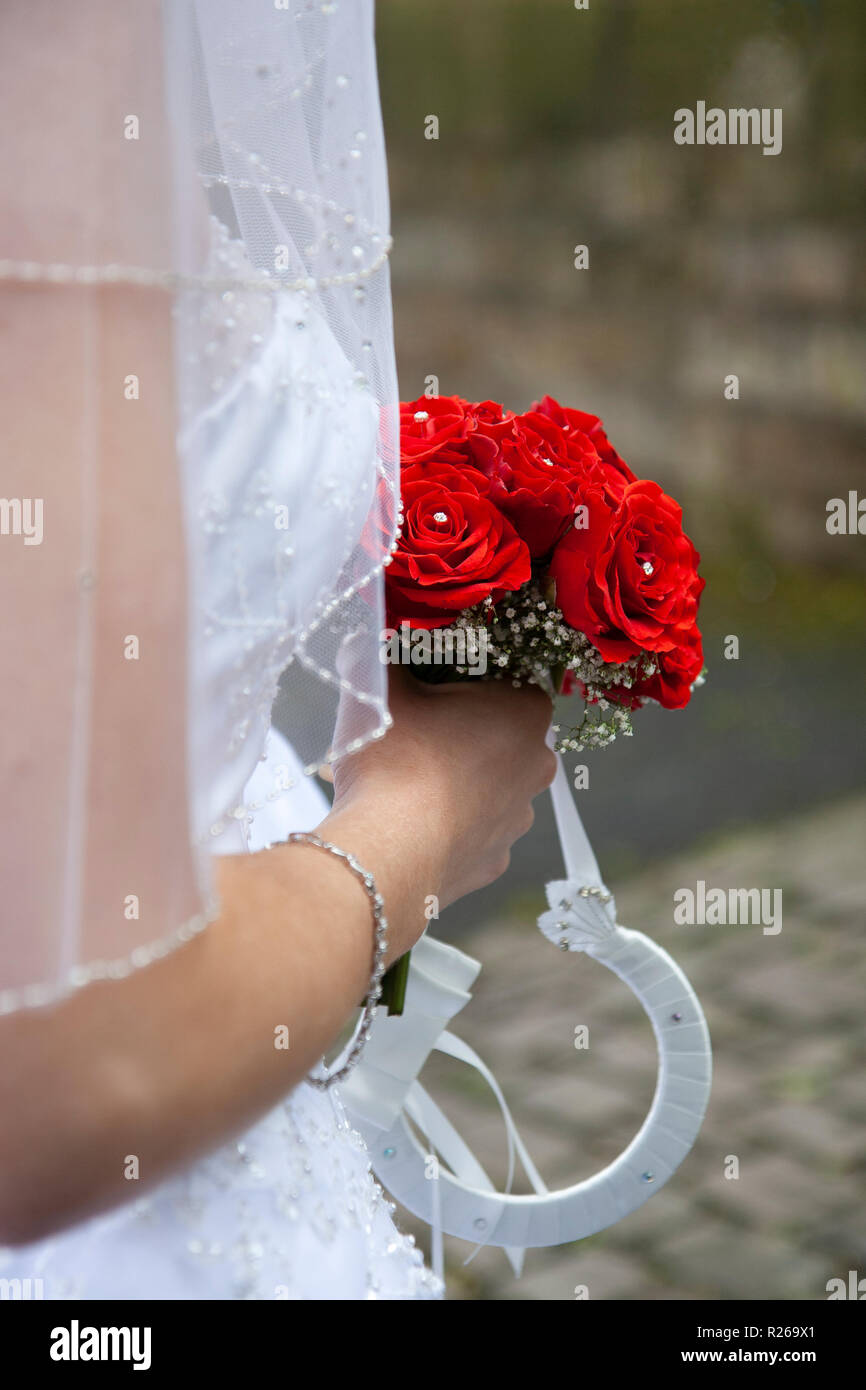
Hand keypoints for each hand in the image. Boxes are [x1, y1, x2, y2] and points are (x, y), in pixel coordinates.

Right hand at [331, 667, 556, 912]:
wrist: (387, 851)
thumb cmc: (396, 757)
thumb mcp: (380, 686)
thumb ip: (379, 654)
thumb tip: (369, 638)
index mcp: (524, 712)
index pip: (507, 679)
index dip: (465, 678)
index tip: (428, 684)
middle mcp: (535, 765)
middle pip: (496, 733)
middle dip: (455, 729)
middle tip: (407, 729)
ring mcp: (518, 819)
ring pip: (484, 785)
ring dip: (449, 777)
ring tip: (397, 777)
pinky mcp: (493, 862)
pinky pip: (470, 831)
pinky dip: (444, 823)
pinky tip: (405, 819)